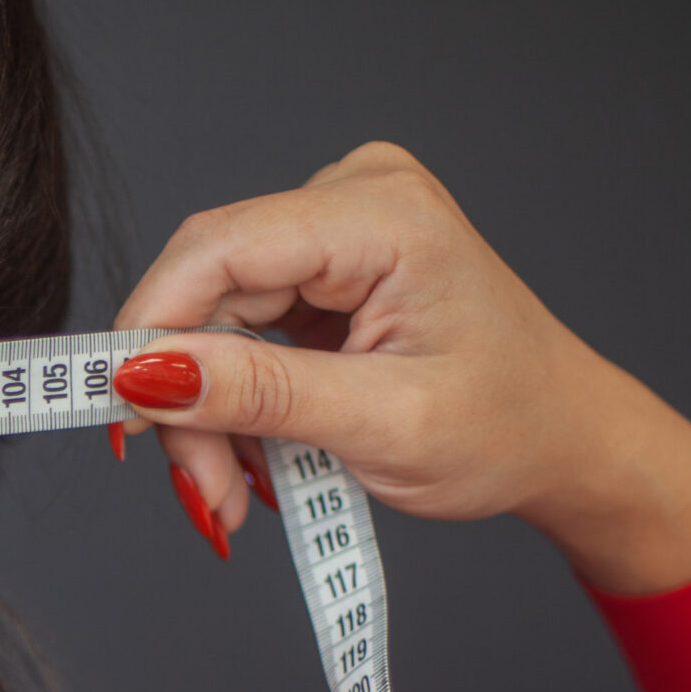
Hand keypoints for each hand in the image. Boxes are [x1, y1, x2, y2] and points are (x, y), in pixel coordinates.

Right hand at [110, 143, 690, 592]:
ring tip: (232, 492)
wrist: (565, 440)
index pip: (219, 248)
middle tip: (204, 493)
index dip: (152, 329)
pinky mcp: (323, 265)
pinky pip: (237, 328)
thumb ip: (262, 395)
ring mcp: (337, 227)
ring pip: (211, 318)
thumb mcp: (383, 426)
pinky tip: (253, 455)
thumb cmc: (506, 429)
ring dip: (205, 414)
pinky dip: (233, 401)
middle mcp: (355, 198)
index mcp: (386, 218)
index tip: (125, 420)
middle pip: (207, 290)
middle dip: (186, 399)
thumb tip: (149, 374)